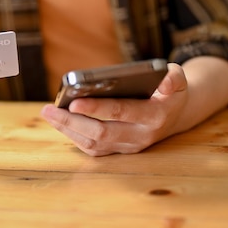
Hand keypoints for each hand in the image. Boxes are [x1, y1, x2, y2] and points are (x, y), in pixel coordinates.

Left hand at [40, 63, 190, 155]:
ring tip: (48, 114)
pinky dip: (74, 137)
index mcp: (155, 116)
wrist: (177, 115)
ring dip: (68, 130)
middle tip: (48, 110)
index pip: (121, 112)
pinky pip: (94, 149)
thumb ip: (174, 77)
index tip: (74, 101)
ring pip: (94, 143)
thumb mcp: (179, 78)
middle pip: (101, 132)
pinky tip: (60, 122)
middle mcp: (141, 135)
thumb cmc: (171, 91)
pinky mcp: (121, 150)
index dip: (96, 108)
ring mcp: (130, 146)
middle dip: (71, 121)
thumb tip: (166, 79)